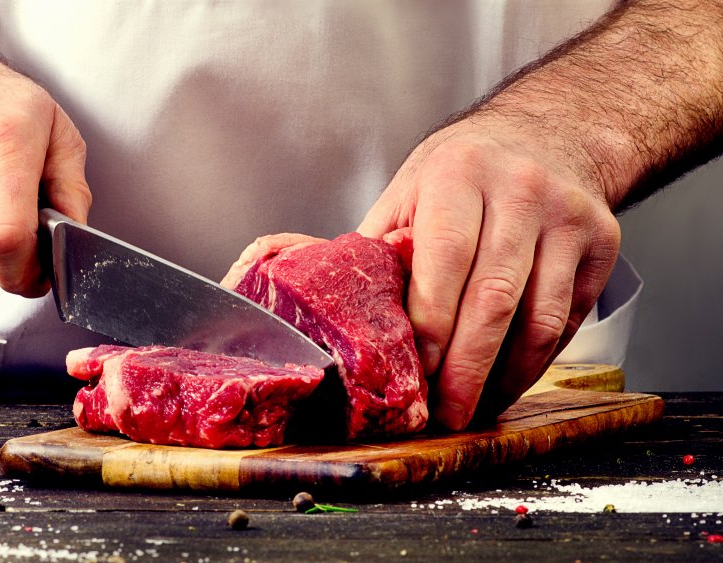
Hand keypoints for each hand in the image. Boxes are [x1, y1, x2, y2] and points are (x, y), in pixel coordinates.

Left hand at [358, 117, 619, 429]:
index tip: (417, 371)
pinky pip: (568, 321)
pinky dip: (536, 362)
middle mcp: (519, 190)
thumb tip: (330, 309)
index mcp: (458, 172)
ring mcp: (567, 217)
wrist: (547, 135)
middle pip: (494, 297)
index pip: (445, 257)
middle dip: (467, 368)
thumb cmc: (463, 172)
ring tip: (475, 408)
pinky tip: (506, 381)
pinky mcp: (603, 245)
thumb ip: (379, 248)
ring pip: (541, 319)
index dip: (432, 321)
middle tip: (445, 413)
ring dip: (505, 377)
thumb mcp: (410, 190)